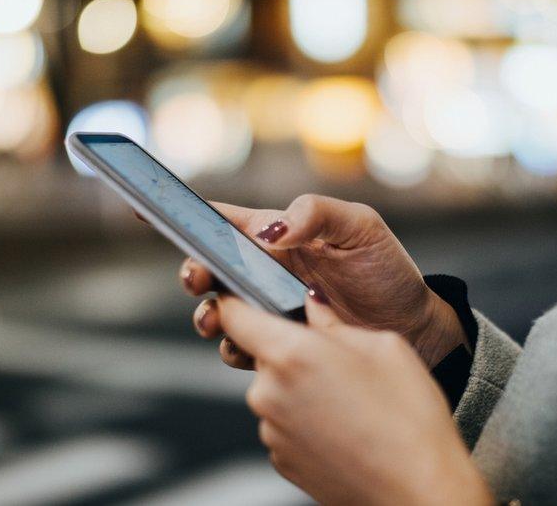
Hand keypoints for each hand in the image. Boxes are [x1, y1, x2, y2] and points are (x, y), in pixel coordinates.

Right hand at [162, 194, 467, 367]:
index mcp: (278, 234)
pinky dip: (237, 348)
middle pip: (209, 268)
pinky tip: (250, 348)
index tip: (142, 207)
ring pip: (219, 312)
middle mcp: (265, 270)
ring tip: (219, 319)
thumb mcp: (360, 227)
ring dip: (208, 315)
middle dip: (193, 273)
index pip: (222, 220)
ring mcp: (270, 309)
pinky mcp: (279, 343)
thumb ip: (315, 214)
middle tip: (198, 280)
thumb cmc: (386, 269)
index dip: (182, 213)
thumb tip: (269, 231)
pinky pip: (243, 347)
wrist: (414, 327)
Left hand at [215, 292, 492, 505]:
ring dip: (301, 388)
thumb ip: (334, 321)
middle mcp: (268, 392)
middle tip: (338, 360)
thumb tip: (312, 304)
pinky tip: (345, 426)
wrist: (417, 491)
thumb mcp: (383, 346)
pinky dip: (306, 420)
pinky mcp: (280, 460)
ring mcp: (270, 431)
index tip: (242, 296)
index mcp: (290, 354)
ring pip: (276, 391)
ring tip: (351, 400)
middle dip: (292, 351)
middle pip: (261, 355)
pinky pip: (284, 423)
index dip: (235, 301)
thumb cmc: (409, 418)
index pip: (234, 315)